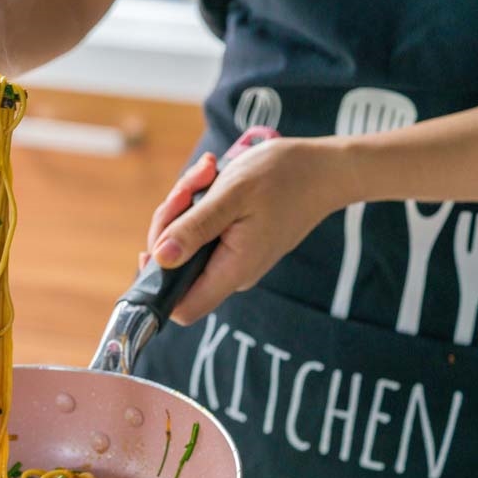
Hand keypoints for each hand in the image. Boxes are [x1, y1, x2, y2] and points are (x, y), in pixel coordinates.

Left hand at [144, 138, 349, 324]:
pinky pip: (200, 233)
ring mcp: (233, 259)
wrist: (323, 169)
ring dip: (183, 208)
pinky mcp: (234, 244)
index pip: (182, 308)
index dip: (157, 284)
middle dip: (169, 225)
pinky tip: (211, 178)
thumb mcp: (231, 195)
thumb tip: (160, 259)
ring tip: (206, 174)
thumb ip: (194, 230)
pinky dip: (198, 206)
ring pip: (184, 245)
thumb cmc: (282, 177)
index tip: (154, 245)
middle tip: (188, 189)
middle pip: (175, 269)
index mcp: (233, 269)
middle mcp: (231, 273)